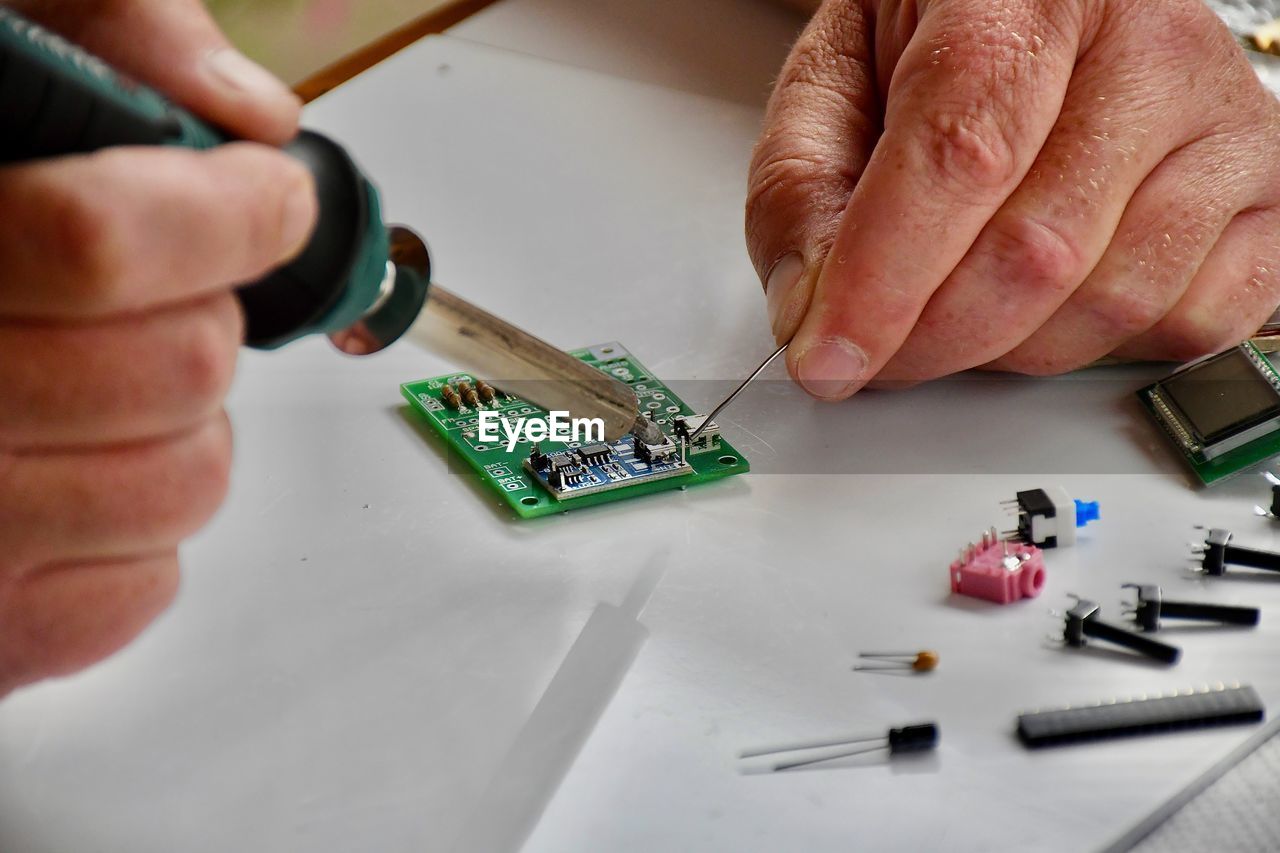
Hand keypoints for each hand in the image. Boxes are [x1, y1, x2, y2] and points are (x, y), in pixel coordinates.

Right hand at [0, 0, 316, 694]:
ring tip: (101, 391)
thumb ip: (87, 40)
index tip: (268, 196)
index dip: (224, 213)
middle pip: (182, 364)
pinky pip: (149, 581)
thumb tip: (241, 104)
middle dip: (203, 316)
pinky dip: (138, 533)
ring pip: (192, 478)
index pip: (98, 241)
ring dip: (182, 425)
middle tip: (149, 298)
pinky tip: (65, 481)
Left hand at [748, 0, 1279, 398]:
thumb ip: (799, 189)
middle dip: (930, 338)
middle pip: (1036, 251)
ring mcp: (1225, 123)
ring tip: (958, 300)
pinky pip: (1186, 327)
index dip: (885, 278)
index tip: (830, 357)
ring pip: (1110, 304)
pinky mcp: (1265, 197)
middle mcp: (1151, 44)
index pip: (961, 150)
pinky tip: (1050, 299)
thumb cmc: (944, 34)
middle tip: (872, 348)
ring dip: (1005, 348)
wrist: (1041, 10)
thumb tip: (810, 314)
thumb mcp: (836, 80)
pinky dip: (1096, 347)